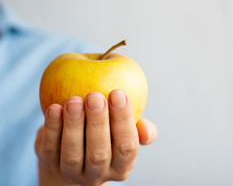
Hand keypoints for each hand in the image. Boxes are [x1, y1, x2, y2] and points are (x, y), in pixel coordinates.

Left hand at [35, 90, 156, 185]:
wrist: (75, 146)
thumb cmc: (109, 132)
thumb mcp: (125, 131)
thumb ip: (138, 128)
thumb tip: (147, 130)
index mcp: (121, 166)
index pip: (127, 147)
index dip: (124, 121)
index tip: (119, 93)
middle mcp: (97, 175)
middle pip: (99, 153)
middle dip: (97, 123)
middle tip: (95, 96)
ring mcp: (72, 173)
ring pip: (73, 153)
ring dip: (73, 125)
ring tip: (75, 100)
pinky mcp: (49, 164)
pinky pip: (50, 147)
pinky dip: (52, 128)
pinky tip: (55, 108)